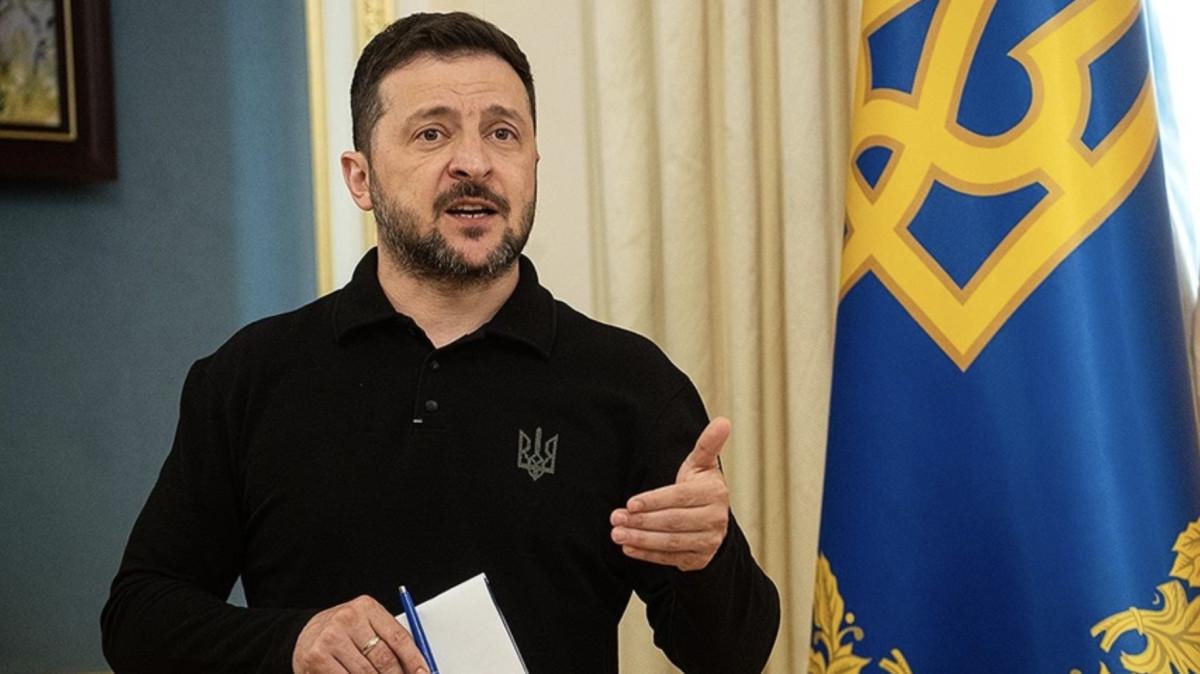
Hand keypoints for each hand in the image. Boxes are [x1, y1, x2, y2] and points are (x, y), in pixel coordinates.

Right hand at [292, 595, 428, 672]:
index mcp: (367, 607)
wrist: (305, 633)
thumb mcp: (368, 626)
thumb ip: (390, 641)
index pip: (398, 637)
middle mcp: (348, 619)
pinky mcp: (316, 657)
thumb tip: (417, 667)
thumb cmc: (344, 632)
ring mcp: (331, 638)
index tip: (424, 673)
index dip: (414, 660)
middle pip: (384, 659)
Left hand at [610, 417, 731, 571]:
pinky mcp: (698, 559)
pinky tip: (629, 548)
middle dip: (642, 521)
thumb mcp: (702, 464)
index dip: (654, 501)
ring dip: (641, 539)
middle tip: (616, 518)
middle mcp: (715, 519)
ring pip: (671, 542)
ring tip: (617, 534)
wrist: (712, 518)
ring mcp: (708, 542)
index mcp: (715, 493)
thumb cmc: (700, 486)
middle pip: (673, 521)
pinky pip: (670, 558)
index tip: (630, 503)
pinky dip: (648, 555)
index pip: (680, 498)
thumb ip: (708, 444)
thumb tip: (723, 421)